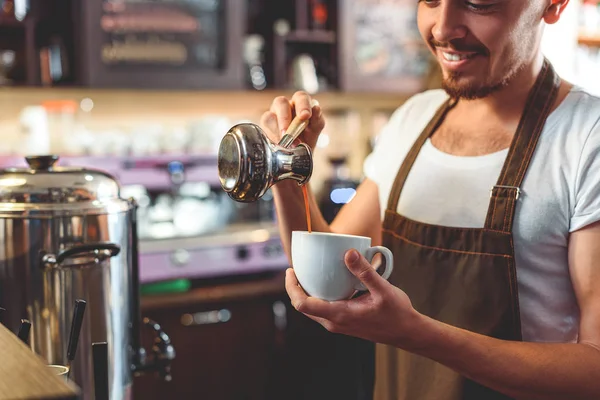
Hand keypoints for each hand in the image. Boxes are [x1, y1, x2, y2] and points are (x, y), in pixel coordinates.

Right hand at [260, 91, 324, 149]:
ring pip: (270, 116)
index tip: (305, 116)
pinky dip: (273, 136)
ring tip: (285, 143)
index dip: (303, 105)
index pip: (301, 97)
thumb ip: (317, 120)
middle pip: (281, 102)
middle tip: (289, 131)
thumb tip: (316, 108)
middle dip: (285, 117)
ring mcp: (274, 114)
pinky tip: (279, 144)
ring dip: (277, 131)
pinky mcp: (266, 125)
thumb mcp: (315, 130)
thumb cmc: (307, 137)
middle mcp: (286, 105)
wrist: (299, 153)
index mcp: (300, 102)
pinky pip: (265, 128)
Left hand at [285, 249, 422, 347]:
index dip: (292, 288)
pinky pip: (323, 309)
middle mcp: (334, 322)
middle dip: (295, 288)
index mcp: (339, 315)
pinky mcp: (343, 322)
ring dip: (306, 293)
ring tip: (306, 274)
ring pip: (312, 309)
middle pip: (304, 306)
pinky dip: (318, 296)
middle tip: (296, 268)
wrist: (407, 332)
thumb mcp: (383, 289)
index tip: (291, 271)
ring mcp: (338, 324)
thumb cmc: (397, 313)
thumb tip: (348, 252)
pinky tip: (325, 282)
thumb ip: (365, 271)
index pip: (303, 305)